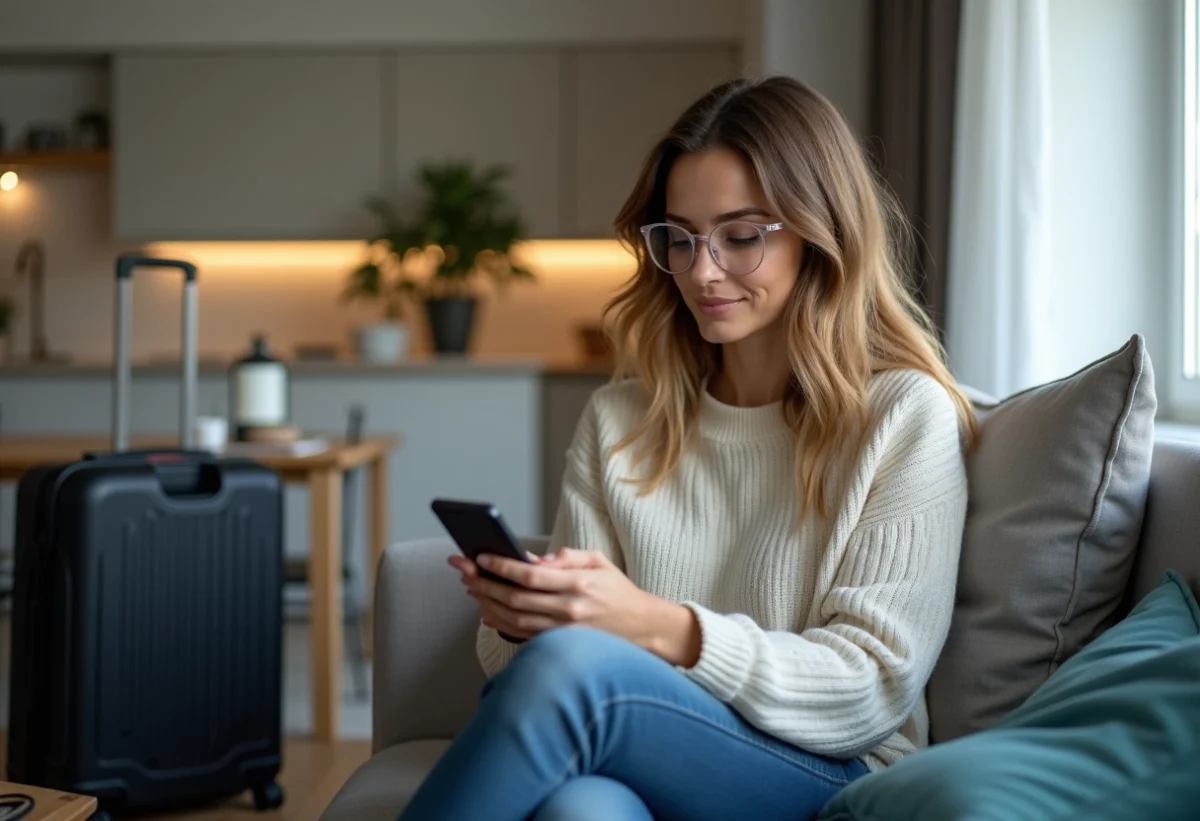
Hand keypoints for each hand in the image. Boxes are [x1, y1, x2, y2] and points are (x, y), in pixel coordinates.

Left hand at [449, 549, 700, 665]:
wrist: (641, 628)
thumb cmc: (618, 591)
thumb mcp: (600, 562)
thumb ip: (567, 557)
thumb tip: (535, 559)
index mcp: (578, 585)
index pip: (531, 575)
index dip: (502, 567)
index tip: (480, 557)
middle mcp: (569, 610)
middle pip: (516, 598)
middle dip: (485, 583)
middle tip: (463, 569)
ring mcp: (563, 632)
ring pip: (514, 618)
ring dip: (487, 602)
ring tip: (470, 587)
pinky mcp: (559, 646)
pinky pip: (522, 635)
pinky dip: (500, 623)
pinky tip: (486, 610)